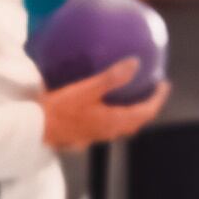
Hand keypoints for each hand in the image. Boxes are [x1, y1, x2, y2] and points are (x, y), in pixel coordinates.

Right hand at [40, 62, 169, 149]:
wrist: (34, 129)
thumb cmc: (59, 110)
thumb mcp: (86, 89)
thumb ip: (111, 77)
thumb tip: (135, 63)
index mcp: (114, 122)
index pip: (146, 112)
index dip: (158, 99)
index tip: (164, 85)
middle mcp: (108, 131)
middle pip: (136, 121)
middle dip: (147, 107)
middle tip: (150, 90)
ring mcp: (95, 135)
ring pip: (121, 125)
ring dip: (130, 112)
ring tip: (130, 96)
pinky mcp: (83, 134)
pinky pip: (106, 124)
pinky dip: (113, 113)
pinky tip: (101, 103)